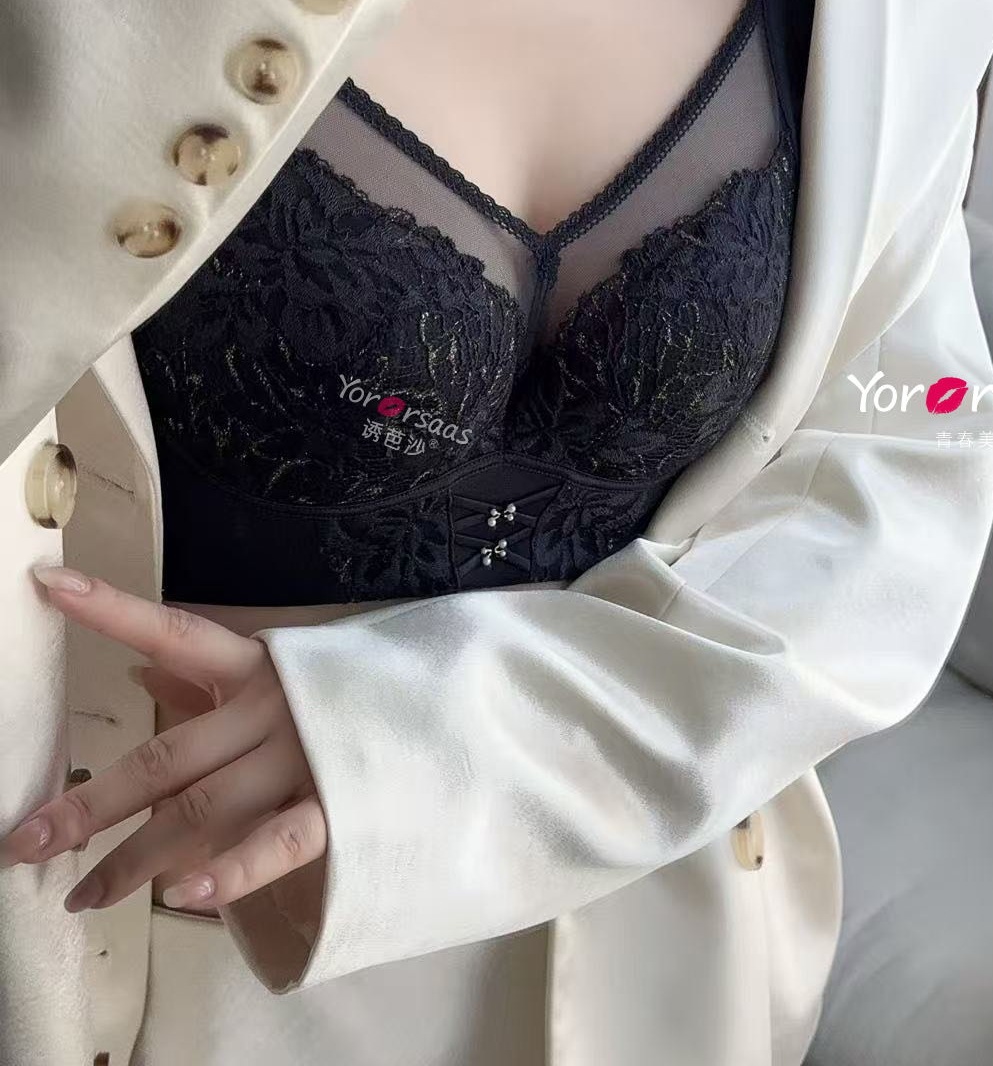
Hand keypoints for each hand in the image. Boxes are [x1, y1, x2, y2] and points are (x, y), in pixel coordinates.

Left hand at [0, 566, 325, 914]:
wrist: (456, 717)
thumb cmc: (358, 695)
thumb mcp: (287, 674)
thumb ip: (211, 679)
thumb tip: (136, 671)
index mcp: (261, 665)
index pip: (175, 633)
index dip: (112, 612)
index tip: (46, 587)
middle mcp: (274, 708)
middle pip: (166, 756)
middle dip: (91, 802)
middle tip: (23, 841)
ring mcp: (307, 756)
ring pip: (203, 809)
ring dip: (135, 858)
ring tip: (80, 895)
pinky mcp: (343, 805)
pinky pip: (280, 841)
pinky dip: (231, 871)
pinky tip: (181, 897)